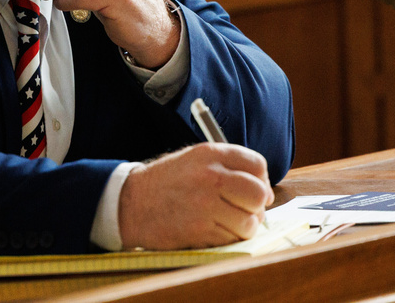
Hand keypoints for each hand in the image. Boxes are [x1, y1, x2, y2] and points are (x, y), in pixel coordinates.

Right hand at [118, 143, 274, 249]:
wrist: (131, 203)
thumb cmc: (167, 182)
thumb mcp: (194, 159)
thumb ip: (226, 166)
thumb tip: (261, 186)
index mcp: (211, 154)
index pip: (257, 164)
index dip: (262, 181)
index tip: (258, 191)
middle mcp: (211, 176)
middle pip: (258, 194)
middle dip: (258, 206)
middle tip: (248, 211)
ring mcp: (206, 204)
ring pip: (249, 222)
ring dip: (244, 227)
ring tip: (229, 223)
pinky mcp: (200, 230)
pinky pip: (231, 239)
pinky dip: (228, 239)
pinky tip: (213, 230)